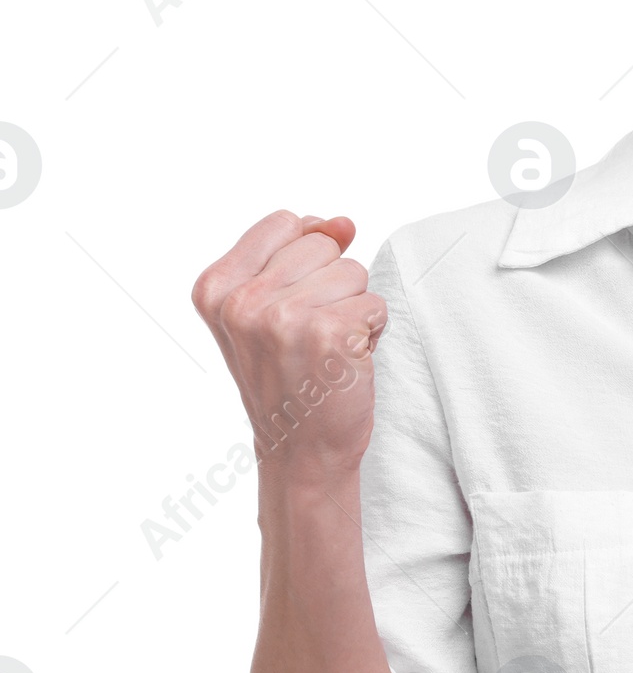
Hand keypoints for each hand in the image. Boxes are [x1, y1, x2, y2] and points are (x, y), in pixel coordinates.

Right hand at [191, 211, 386, 484]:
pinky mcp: (329, 335)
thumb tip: (343, 222)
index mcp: (215, 288)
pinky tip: (347, 362)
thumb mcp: (267, 308)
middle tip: (311, 336)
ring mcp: (284, 317)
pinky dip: (372, 333)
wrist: (301, 450)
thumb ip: (296, 254)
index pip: (286, 223)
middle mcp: (242, 301)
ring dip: (353, 310)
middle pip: (323, 246)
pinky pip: (375, 305)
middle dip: (331, 286)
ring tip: (328, 349)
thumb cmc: (289, 378)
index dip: (308, 257)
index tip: (294, 304)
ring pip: (354, 272)